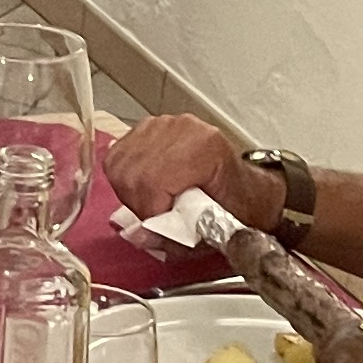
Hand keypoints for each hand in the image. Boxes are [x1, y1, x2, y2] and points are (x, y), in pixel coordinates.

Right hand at [107, 113, 275, 227]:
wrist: (244, 188)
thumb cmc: (235, 206)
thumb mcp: (214, 231)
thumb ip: (176, 238)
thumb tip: (139, 235)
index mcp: (205, 148)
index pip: (153, 181)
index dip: (151, 210)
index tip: (161, 224)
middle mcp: (183, 129)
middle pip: (134, 173)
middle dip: (138, 204)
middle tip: (156, 216)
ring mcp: (164, 124)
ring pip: (122, 164)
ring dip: (129, 191)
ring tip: (151, 201)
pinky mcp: (148, 126)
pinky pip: (118, 155)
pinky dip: (124, 176)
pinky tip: (144, 185)